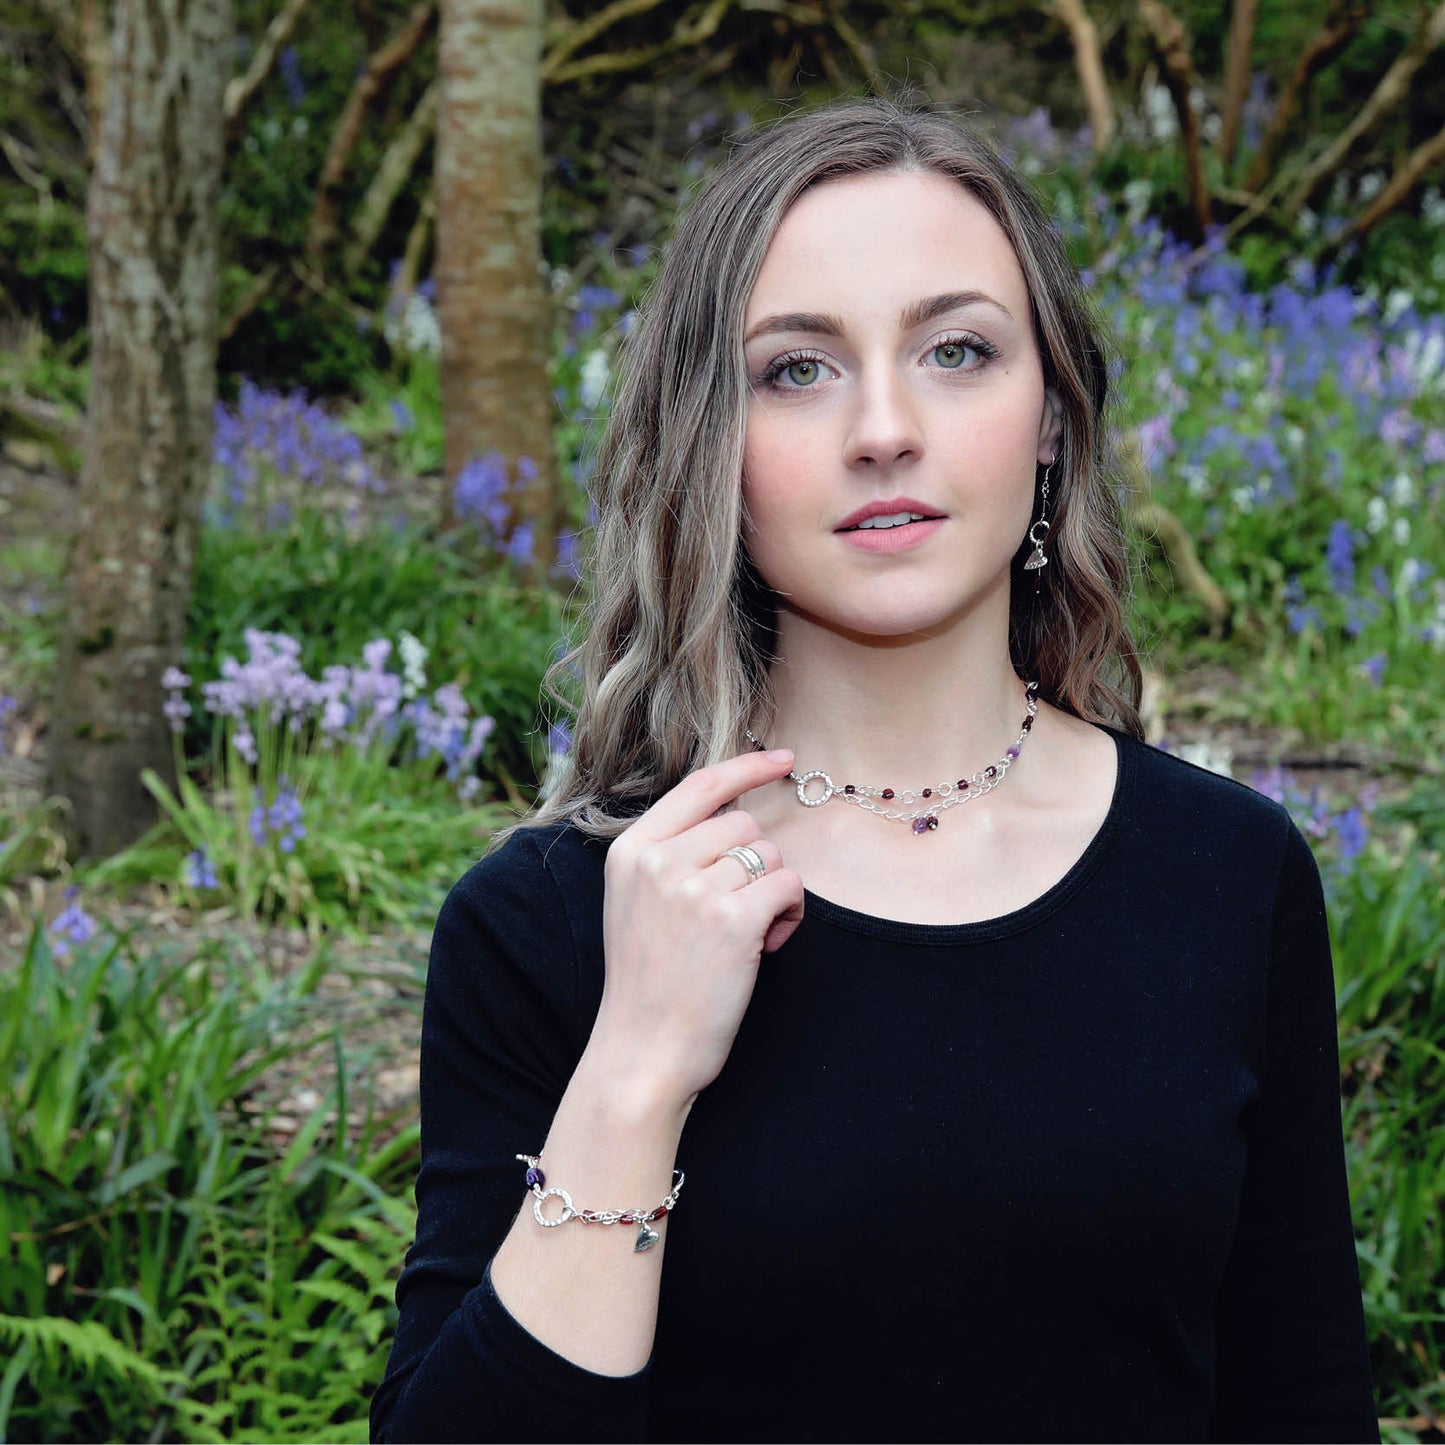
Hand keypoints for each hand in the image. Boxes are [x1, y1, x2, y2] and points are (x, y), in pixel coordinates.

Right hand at [586, 748, 804, 1107]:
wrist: (642, 1052)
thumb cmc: (649, 982)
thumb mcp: (636, 902)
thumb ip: (672, 853)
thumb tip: (736, 814)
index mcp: (632, 851)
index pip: (699, 785)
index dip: (747, 767)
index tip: (782, 759)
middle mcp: (659, 861)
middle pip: (744, 825)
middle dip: (757, 865)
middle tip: (739, 914)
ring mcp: (693, 889)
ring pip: (771, 857)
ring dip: (774, 894)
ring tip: (748, 938)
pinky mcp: (731, 920)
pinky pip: (789, 887)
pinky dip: (790, 916)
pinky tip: (767, 945)